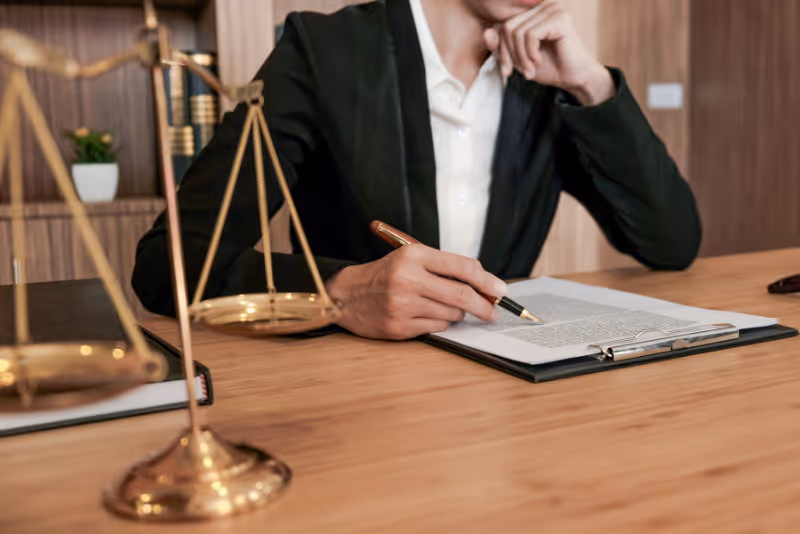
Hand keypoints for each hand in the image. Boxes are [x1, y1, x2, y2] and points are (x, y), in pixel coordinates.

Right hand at [325, 244, 507, 339]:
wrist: (346, 295)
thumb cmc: (384, 275)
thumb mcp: (411, 259)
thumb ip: (444, 267)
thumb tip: (484, 283)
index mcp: (413, 256)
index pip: (461, 267)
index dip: (487, 280)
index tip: (500, 290)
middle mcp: (408, 279)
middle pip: (462, 295)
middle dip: (483, 305)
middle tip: (492, 311)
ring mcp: (403, 305)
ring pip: (451, 315)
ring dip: (457, 314)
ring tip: (442, 306)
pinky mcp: (399, 326)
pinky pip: (436, 328)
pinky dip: (440, 323)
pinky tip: (427, 315)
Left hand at [484, 0, 614, 105]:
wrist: (573, 78)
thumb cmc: (549, 67)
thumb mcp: (517, 58)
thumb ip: (501, 46)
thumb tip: (486, 32)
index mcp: (532, 12)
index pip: (502, 25)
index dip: (500, 50)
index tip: (506, 71)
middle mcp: (542, 5)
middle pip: (507, 27)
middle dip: (510, 54)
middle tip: (520, 71)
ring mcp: (552, 9)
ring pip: (517, 31)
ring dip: (521, 57)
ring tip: (531, 69)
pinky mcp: (560, 18)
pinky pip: (530, 34)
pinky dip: (530, 53)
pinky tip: (538, 61)